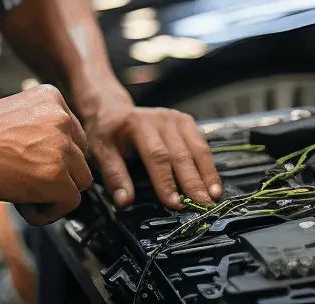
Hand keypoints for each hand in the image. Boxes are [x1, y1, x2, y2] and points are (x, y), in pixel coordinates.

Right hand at [0, 85, 92, 223]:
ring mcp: (62, 147)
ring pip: (79, 182)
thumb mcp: (13, 111)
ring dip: (54, 193)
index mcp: (51, 97)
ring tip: (23, 192)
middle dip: (58, 173)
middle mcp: (62, 118)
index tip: (31, 160)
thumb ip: (39, 126)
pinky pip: (69, 203)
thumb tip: (51, 153)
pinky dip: (48, 211)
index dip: (53, 154)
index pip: (73, 134)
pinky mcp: (57, 177)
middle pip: (79, 158)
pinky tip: (22, 204)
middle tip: (26, 178)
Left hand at [83, 90, 220, 209]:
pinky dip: (209, 165)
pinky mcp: (185, 120)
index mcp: (136, 123)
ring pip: (196, 149)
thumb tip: (124, 201)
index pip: (155, 155)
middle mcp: (158, 118)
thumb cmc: (107, 131)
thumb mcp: (101, 149)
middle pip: (180, 153)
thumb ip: (113, 175)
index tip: (175, 204)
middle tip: (203, 206)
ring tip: (214, 197)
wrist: (112, 108)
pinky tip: (214, 184)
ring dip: (206, 175)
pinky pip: (201, 144)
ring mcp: (174, 117)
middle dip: (192, 182)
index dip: (166, 181)